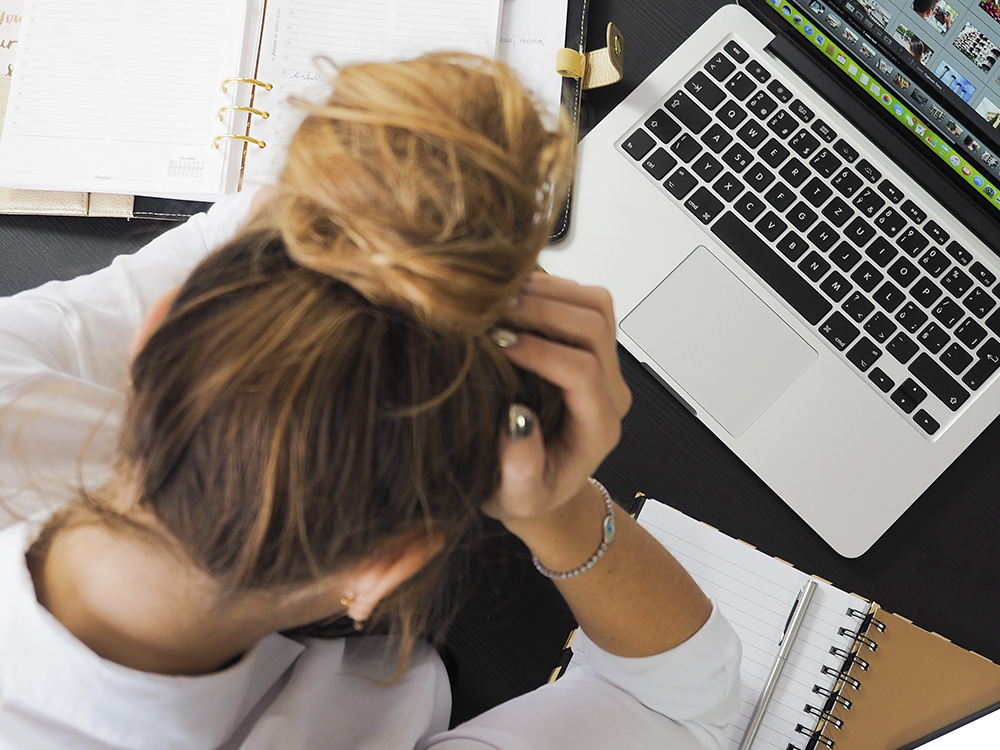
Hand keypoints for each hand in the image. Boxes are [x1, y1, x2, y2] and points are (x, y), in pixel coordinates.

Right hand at [482, 273, 630, 527]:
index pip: (582, 372)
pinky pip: (583, 300)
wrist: (540, 484)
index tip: (498, 344)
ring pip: (596, 305)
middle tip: (493, 311)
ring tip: (500, 298)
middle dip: (543, 311)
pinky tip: (511, 296)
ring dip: (548, 292)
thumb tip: (517, 420)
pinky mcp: (590, 346)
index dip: (541, 351)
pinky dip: (549, 288)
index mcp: (597, 428)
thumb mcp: (517, 498)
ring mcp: (604, 365)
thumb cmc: (527, 492)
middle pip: (594, 327)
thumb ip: (521, 470)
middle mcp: (609, 391)